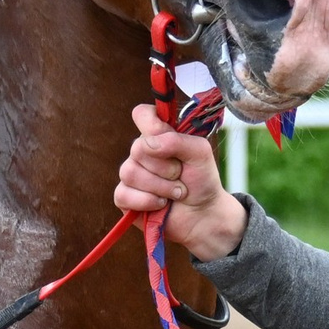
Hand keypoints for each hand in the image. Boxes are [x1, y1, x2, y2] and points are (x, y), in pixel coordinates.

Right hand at [114, 105, 247, 261]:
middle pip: (138, 148)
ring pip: (131, 172)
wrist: (203, 214)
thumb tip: (148, 144)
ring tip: (176, 192)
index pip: (142, 114)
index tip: (167, 136)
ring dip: (161, 187)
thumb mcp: (200, 153)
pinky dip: (148, 202)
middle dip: (167, 167)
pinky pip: (124, 194)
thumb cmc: (202, 180)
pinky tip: (161, 204)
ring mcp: (131, 174)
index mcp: (158, 135)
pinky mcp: (125, 197)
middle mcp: (142, 152)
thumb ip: (178, 141)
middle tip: (181, 175)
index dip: (151, 124)